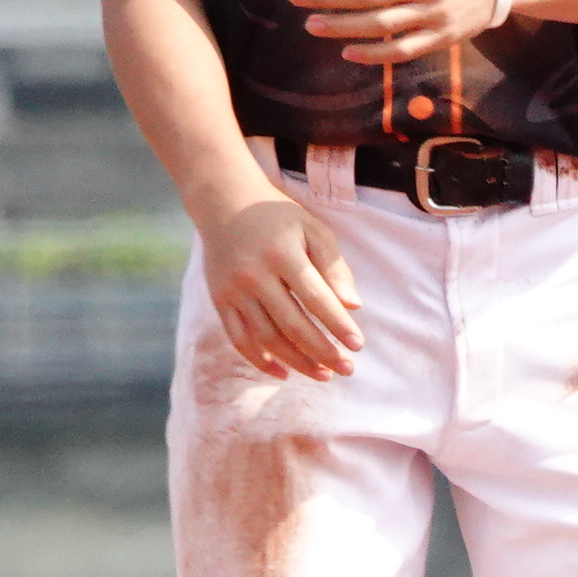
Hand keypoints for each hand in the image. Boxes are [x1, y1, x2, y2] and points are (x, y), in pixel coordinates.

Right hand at [199, 196, 362, 380]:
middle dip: (322, 351)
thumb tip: (353, 305)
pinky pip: (239, 339)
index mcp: (282, 254)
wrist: (224, 202)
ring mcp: (233, 290)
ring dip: (296, 362)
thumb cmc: (277, 217)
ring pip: (266, 338)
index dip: (338, 325)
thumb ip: (334, 266)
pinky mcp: (219, 300)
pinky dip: (260, 360)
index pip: (316, 298)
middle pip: (292, 324)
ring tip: (323, 375)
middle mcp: (254, 275)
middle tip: (347, 369)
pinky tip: (283, 373)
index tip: (357, 345)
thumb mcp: (312, 229)